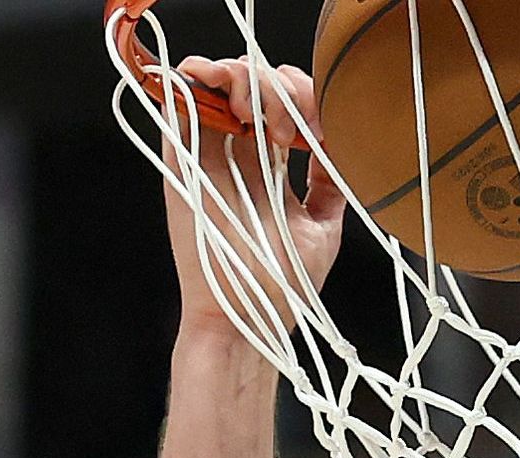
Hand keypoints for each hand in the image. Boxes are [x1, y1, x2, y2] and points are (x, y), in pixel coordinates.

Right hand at [162, 59, 343, 342]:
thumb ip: (328, 183)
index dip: (302, 97)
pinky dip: (193, 77)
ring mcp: (208, 155)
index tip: (318, 131)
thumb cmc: (283, 284)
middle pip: (253, 84)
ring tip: (256, 110)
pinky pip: (178, 104)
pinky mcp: (182, 163)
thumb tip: (341, 143)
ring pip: (219, 84)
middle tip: (287, 130)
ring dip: (242, 78)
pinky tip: (217, 81)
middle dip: (278, 87)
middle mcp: (237, 153)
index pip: (282, 102)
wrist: (248, 319)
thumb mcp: (322, 225)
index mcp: (268, 164)